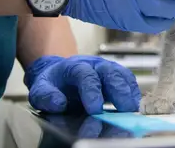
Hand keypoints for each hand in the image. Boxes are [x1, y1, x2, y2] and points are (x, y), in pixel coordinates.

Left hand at [25, 55, 140, 114]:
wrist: (60, 74)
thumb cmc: (52, 84)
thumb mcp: (40, 89)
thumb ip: (46, 96)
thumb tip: (59, 103)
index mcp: (74, 66)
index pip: (86, 76)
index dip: (92, 91)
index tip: (96, 109)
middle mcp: (94, 65)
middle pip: (109, 72)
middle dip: (119, 89)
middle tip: (125, 107)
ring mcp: (106, 68)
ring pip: (121, 74)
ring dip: (129, 90)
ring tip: (133, 107)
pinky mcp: (115, 75)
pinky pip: (127, 80)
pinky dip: (133, 91)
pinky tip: (135, 103)